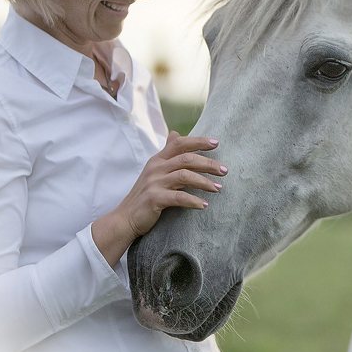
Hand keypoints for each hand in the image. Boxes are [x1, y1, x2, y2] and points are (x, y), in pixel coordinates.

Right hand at [91, 132, 226, 265]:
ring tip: (218, 188)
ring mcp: (154, 183)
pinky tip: (204, 205)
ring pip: (185, 176)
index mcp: (158, 159)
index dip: (198, 141)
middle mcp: (156, 168)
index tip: (217, 143)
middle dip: (208, 163)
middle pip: (186, 159)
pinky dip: (194, 201)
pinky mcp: (154, 198)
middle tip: (225, 171)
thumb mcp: (154, 170)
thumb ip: (166, 153)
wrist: (126, 218)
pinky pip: (179, 197)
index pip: (179, 143)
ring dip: (205, 182)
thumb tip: (175, 133)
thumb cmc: (145, 194)